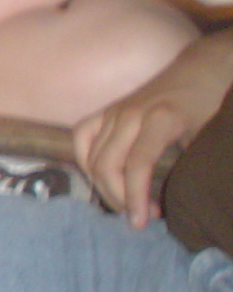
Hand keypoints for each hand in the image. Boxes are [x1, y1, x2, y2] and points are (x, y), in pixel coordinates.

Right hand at [73, 34, 232, 224]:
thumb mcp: (206, 135)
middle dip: (118, 197)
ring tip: (123, 201)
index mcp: (160, 120)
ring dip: (103, 185)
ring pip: (91, 155)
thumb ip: (186, 164)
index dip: (136, 198)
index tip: (141, 223)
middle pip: (107, 164)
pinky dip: (84, 161)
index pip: (136, 166)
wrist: (202, 68)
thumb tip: (173, 201)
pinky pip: (82, 138)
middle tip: (138, 217)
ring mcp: (114, 111)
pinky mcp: (106, 111)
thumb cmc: (209, 103)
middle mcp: (130, 115)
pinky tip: (99, 177)